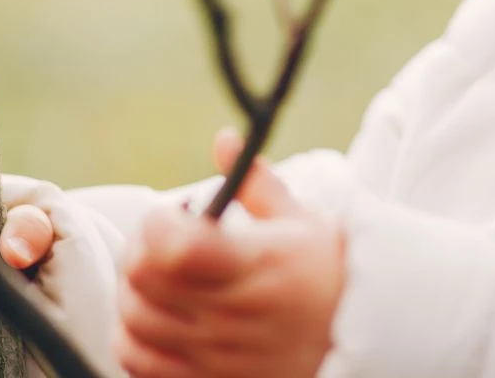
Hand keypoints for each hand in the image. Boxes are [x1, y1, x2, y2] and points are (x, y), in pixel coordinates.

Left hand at [114, 128, 345, 377]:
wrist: (363, 337)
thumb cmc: (330, 272)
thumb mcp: (301, 220)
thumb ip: (255, 181)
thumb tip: (223, 140)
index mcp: (258, 265)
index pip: (175, 246)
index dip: (158, 222)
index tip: (172, 212)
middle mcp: (234, 314)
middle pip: (144, 279)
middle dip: (140, 247)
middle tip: (160, 238)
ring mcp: (218, 354)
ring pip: (133, 321)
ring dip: (133, 291)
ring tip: (158, 275)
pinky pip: (137, 361)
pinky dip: (131, 336)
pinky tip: (153, 315)